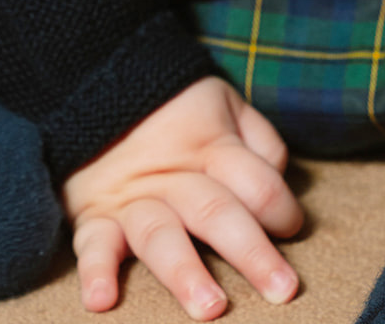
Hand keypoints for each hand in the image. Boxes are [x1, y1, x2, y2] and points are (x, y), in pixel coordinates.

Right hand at [61, 75, 303, 317]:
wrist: (102, 83)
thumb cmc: (178, 106)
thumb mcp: (226, 103)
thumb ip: (258, 141)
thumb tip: (280, 184)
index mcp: (212, 147)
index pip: (257, 183)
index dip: (282, 209)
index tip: (291, 229)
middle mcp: (174, 176)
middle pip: (216, 212)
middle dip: (251, 254)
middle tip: (282, 291)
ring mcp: (133, 198)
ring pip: (161, 235)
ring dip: (185, 273)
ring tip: (209, 308)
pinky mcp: (95, 214)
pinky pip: (92, 244)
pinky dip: (94, 272)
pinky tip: (101, 301)